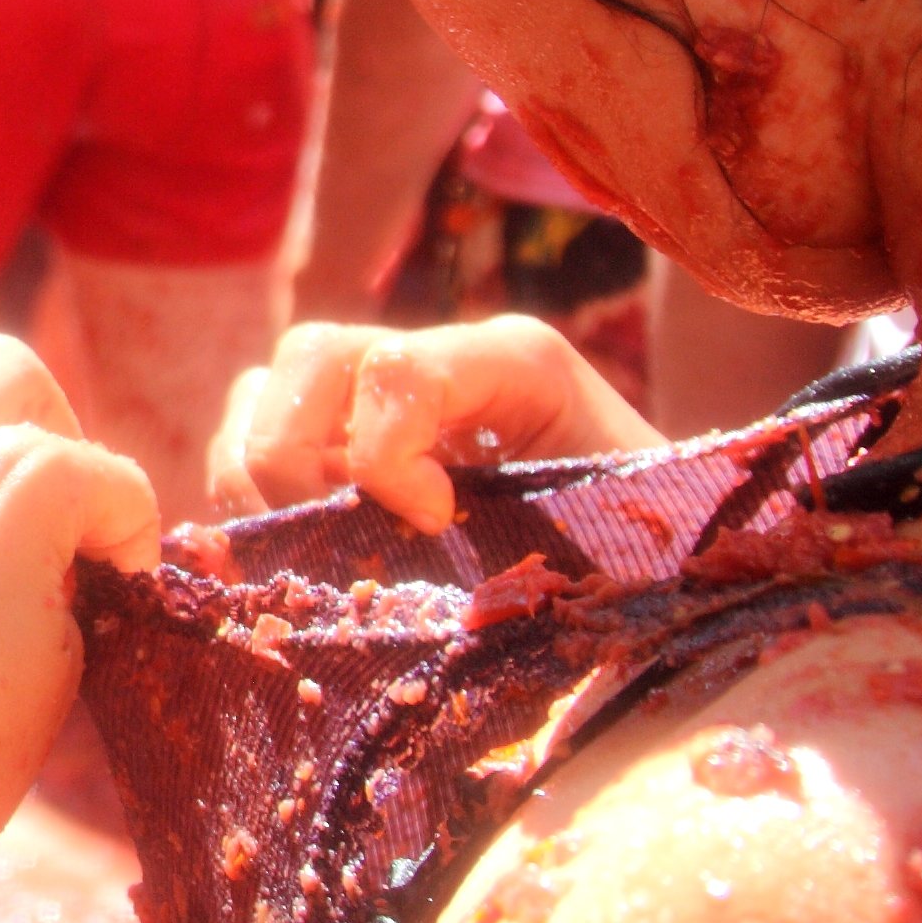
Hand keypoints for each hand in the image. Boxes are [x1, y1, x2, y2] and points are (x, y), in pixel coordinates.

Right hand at [209, 315, 658, 530]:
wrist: (670, 557)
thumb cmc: (655, 549)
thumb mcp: (621, 537)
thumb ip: (537, 543)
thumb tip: (427, 566)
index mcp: (516, 363)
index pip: (395, 369)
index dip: (382, 457)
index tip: (434, 526)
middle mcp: (438, 361)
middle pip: (309, 356)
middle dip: (287, 459)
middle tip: (334, 543)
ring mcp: (383, 398)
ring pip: (263, 391)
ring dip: (259, 480)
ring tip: (312, 552)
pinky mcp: (347, 441)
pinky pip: (252, 440)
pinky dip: (251, 501)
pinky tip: (298, 555)